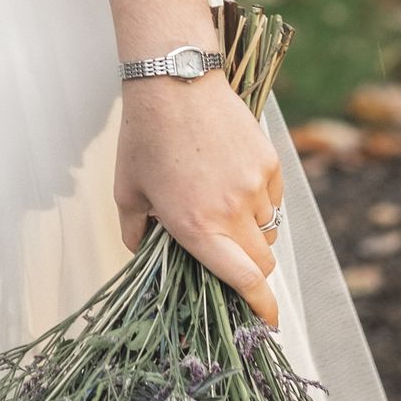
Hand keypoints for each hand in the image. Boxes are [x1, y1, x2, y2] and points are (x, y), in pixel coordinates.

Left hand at [113, 75, 282, 324]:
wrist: (174, 80)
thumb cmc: (144, 137)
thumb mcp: (127, 191)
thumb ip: (134, 233)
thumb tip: (144, 253)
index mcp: (196, 227)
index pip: (244, 281)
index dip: (261, 307)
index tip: (267, 321)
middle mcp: (232, 212)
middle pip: (263, 263)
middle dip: (252, 272)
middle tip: (231, 258)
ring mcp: (255, 186)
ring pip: (268, 230)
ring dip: (251, 232)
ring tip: (220, 204)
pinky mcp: (269, 162)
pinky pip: (273, 198)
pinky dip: (260, 201)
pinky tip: (232, 179)